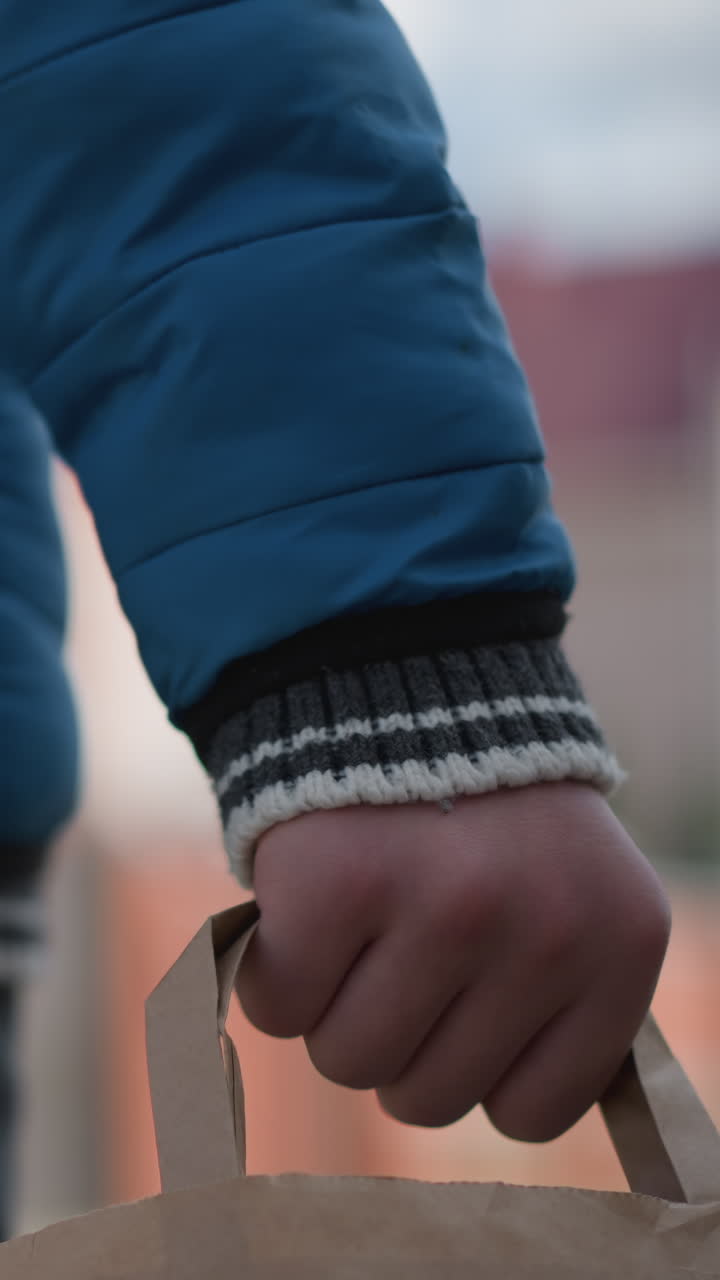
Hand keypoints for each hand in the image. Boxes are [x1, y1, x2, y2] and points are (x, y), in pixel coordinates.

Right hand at [237, 783, 669, 1139]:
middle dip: (397, 1033)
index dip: (478, 1066)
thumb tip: (518, 1110)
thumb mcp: (573, 898)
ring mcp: (444, 910)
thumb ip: (565, 1006)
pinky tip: (308, 903)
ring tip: (360, 918)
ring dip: (333, 1006)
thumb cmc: (486, 819)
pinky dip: (274, 969)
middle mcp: (544, 932)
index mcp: (618, 946)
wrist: (405, 684)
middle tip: (400, 942)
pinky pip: (276, 1009)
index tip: (463, 995)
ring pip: (348, 1061)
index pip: (532, 1111)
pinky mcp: (339, 886)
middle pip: (428, 1098)